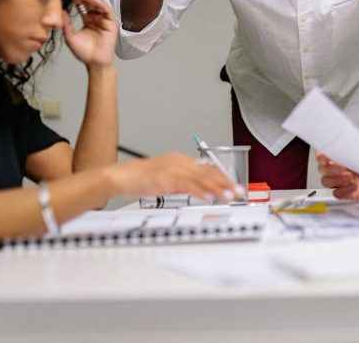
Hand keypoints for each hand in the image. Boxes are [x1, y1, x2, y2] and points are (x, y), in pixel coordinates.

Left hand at [62, 0, 117, 66]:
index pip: (81, 4)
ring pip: (96, 3)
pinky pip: (105, 10)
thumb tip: (59, 10)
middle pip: (89, 0)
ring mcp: (104, 19)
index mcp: (87, 19)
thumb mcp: (70, 36)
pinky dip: (98, 3)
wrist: (94, 63)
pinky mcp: (111, 23)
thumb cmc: (84, 52)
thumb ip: (66, 23)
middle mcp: (96, 17)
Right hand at [107, 153, 241, 201]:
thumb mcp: (165, 178)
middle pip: (208, 172)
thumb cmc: (138, 179)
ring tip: (229, 196)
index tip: (232, 186)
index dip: (222, 177)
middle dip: (225, 183)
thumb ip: (181, 182)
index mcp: (179, 159)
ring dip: (217, 188)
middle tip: (238, 191)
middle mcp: (179, 161)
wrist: (119, 176)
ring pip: (201, 179)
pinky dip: (200, 192)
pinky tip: (209, 198)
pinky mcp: (166, 178)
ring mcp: (173, 169)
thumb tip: (196, 191)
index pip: (207, 168)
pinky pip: (188, 185)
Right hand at [316, 143, 358, 200]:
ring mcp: (343, 181)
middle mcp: (341, 168)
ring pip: (327, 181)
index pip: (324, 155)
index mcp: (344, 156)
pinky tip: (353, 186)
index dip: (321, 155)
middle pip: (323, 169)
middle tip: (342, 167)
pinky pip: (337, 193)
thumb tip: (350, 143)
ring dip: (335, 179)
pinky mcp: (348, 193)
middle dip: (330, 168)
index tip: (325, 155)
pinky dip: (343, 190)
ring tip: (349, 177)